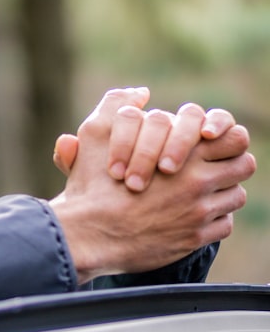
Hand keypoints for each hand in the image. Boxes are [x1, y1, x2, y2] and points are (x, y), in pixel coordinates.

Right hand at [49, 88, 255, 282]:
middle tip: (213, 166)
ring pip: (235, 196)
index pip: (235, 137)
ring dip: (221, 193)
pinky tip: (190, 217)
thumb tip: (140, 93)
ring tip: (200, 193)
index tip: (211, 141)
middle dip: (231, 164)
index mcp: (182, 153)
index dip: (227, 137)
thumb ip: (116, 105)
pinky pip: (223, 225)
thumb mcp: (95, 134)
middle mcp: (197, 181)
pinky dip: (212, 221)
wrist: (88, 234)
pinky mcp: (195, 238)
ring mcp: (199, 212)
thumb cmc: (91, 184)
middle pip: (244, 165)